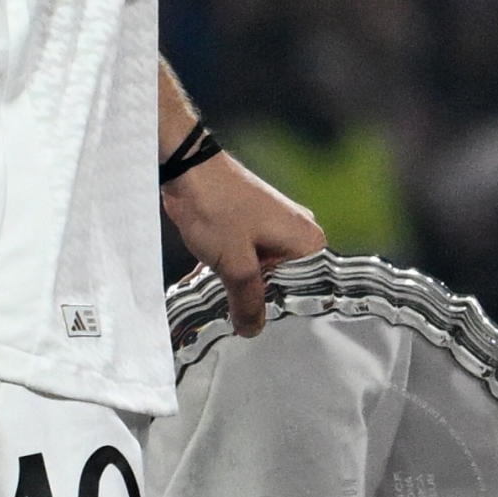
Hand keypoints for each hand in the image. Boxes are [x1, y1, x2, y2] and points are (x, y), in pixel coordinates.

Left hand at [164, 145, 325, 334]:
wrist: (189, 167)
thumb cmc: (218, 208)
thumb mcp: (235, 265)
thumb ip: (247, 302)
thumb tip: (252, 329)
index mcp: (308, 242)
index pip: (308, 291)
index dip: (283, 312)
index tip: (261, 326)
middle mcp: (299, 232)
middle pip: (285, 283)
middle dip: (258, 300)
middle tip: (237, 319)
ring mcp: (277, 225)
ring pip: (263, 271)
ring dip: (239, 285)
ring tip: (218, 302)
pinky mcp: (254, 222)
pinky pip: (250, 256)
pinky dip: (231, 269)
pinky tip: (209, 283)